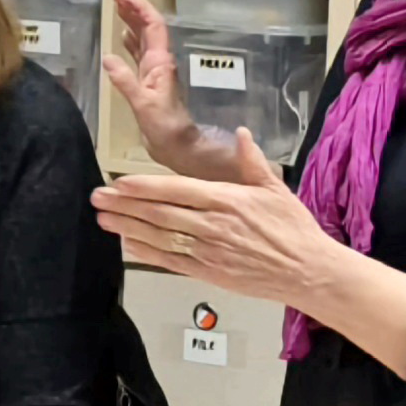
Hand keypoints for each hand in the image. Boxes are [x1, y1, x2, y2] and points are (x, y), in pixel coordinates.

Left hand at [94, 134, 342, 305]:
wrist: (307, 271)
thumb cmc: (294, 229)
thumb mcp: (276, 188)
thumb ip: (252, 160)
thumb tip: (241, 133)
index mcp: (227, 200)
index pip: (176, 190)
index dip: (144, 186)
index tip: (120, 181)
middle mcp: (212, 226)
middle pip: (159, 213)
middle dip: (124, 205)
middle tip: (98, 197)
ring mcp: (208, 251)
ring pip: (159, 237)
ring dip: (127, 228)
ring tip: (103, 219)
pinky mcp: (209, 272)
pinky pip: (171, 261)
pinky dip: (147, 253)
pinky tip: (128, 245)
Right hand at [101, 0, 233, 177]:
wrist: (177, 146)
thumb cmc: (165, 126)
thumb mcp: (142, 104)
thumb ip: (125, 80)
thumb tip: (108, 57)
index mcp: (160, 62)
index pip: (152, 25)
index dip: (138, 7)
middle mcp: (158, 62)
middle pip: (148, 27)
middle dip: (133, 9)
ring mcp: (154, 71)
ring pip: (143, 39)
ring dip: (131, 22)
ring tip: (116, 9)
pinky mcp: (148, 82)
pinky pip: (138, 55)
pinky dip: (130, 43)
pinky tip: (121, 38)